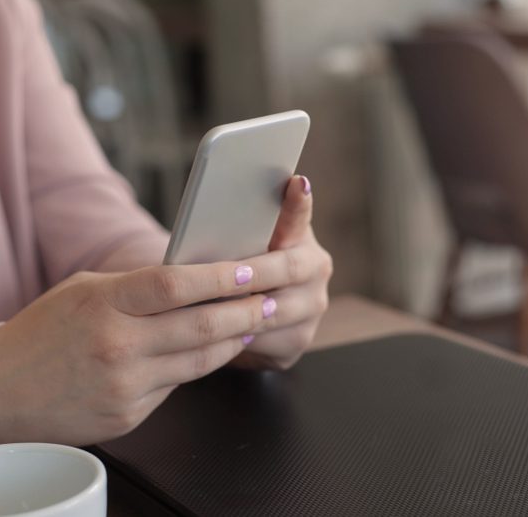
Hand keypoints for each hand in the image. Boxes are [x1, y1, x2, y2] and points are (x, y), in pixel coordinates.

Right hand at [0, 253, 304, 445]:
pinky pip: (178, 385)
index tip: (254, 266)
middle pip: (203, 325)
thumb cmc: (44, 332)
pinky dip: (200, 364)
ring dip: (236, 338)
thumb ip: (137, 285)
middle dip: (249, 309)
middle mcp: (119, 346)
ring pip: (201, 359)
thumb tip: (195, 275)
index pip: (176, 283)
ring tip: (257, 319)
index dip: (222, 276)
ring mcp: (126, 385)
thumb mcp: (85, 291)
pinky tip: (216, 348)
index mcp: (105, 304)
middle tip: (277, 295)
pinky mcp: (129, 415)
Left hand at [231, 175, 332, 370]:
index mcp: (300, 235)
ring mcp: (311, 308)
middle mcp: (315, 269)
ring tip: (212, 306)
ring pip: (277, 312)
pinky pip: (267, 344)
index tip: (297, 183)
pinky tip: (215, 336)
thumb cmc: (232, 265)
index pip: (299, 215)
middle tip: (229, 274)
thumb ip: (238, 226)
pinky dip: (239, 340)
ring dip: (243, 311)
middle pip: (288, 269)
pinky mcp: (296, 341)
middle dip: (254, 272)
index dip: (298, 203)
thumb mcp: (236, 241)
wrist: (236, 311)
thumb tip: (220, 198)